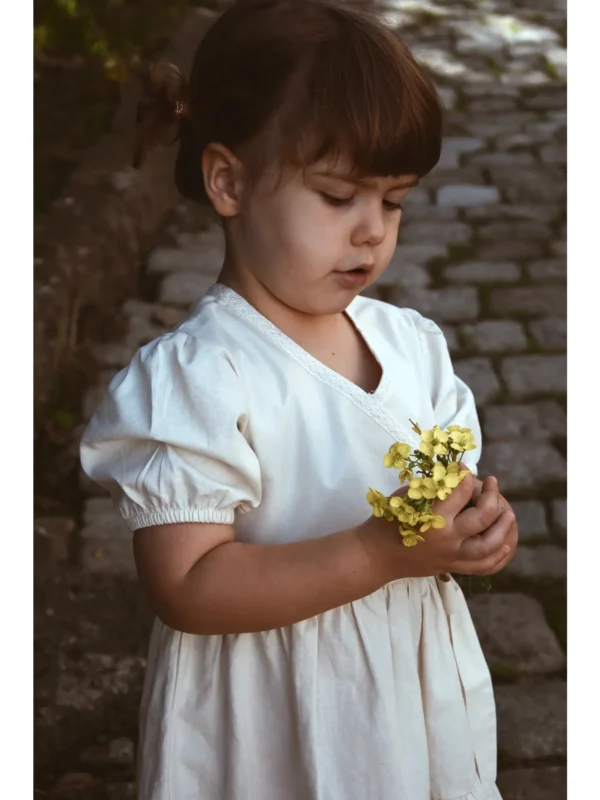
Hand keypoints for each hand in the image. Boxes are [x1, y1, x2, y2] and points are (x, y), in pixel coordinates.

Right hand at [360, 473, 515, 582]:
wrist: (376, 555)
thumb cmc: (387, 521)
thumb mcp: (406, 497)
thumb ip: (432, 487)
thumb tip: (454, 473)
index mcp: (434, 516)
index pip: (461, 491)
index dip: (466, 475)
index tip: (464, 468)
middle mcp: (448, 538)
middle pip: (483, 517)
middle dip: (493, 496)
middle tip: (493, 483)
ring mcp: (452, 556)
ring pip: (489, 545)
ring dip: (503, 528)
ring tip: (508, 513)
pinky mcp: (452, 567)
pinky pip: (482, 566)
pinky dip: (498, 557)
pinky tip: (507, 545)